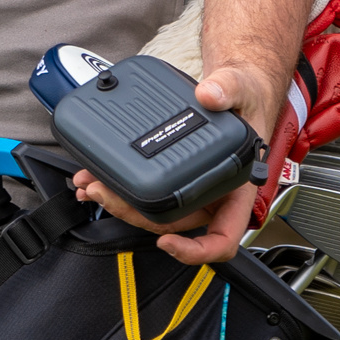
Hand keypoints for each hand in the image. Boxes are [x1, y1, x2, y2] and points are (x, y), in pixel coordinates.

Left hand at [65, 58, 281, 265]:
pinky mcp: (173, 177)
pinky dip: (123, 188)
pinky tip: (102, 177)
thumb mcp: (241, 89)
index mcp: (237, 189)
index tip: (167, 242)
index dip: (196, 250)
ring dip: (121, 204)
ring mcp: (191, 190)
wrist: (235, 92)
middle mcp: (213, 196)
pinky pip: (148, 193)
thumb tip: (209, 94)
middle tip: (102, 192)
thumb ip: (229, 89)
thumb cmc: (247, 101)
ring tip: (92, 184)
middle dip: (133, 214)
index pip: (223, 238)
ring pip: (155, 212)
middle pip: (173, 225)